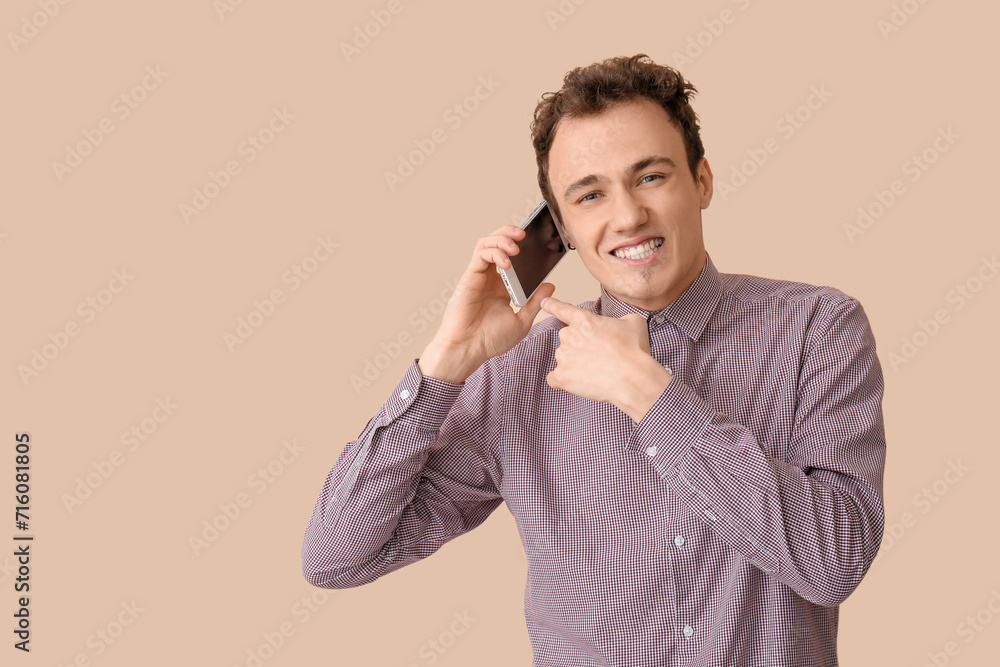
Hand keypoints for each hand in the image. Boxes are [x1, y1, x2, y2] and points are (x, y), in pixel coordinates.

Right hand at [419, 225, 555, 382]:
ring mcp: (479, 276)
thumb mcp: (521, 322)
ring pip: (487, 243)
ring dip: (502, 238)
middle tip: (525, 233)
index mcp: (502, 286)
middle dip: (510, 233)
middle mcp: (490, 277)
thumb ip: (534, 303)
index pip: (511, 257)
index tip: (538, 243)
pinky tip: (507, 263)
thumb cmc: (489, 340)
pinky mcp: (469, 277)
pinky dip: (495, 252)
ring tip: (516, 246)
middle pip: (497, 243)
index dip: (522, 246)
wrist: (469, 349)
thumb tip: (550, 286)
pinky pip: (480, 254)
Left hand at [539, 296, 671, 422]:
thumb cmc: (634, 351)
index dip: (552, 305)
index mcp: (583, 320)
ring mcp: (563, 356)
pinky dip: (565, 380)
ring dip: (575, 363)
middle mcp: (569, 335)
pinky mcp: (561, 376)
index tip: (544, 302)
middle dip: (580, 346)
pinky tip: (580, 382)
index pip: (562, 309)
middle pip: (568, 339)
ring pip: (564, 358)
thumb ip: (619, 320)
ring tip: (596, 370)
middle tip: (599, 356)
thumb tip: (620, 325)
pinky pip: (555, 378)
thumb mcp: (633, 323)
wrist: (633, 378)